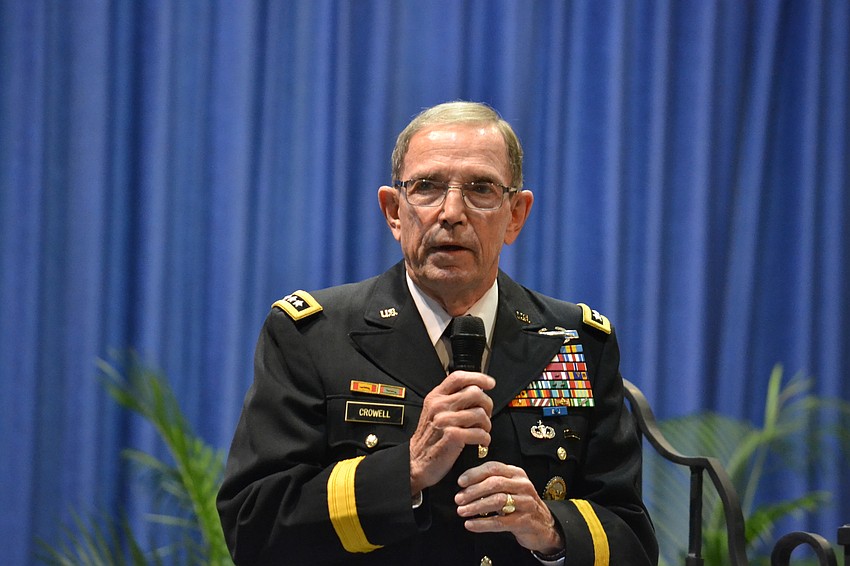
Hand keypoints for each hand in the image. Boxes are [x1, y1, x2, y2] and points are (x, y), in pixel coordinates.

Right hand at [409, 371, 494, 493]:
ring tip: (482, 431)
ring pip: (480, 413)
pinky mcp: (453, 436)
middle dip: (487, 404)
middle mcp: (439, 406)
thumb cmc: (429, 438)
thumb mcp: (434, 412)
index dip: (478, 377)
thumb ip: (450, 399)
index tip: (489, 383)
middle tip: (486, 415)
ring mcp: (445, 420)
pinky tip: (481, 441)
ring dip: (487, 424)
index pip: (458, 377)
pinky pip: (480, 432)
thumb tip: (475, 391)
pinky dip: (485, 438)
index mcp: (435, 397)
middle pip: (475, 393)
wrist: (415, 462)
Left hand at [455, 461, 563, 555]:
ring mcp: (526, 503)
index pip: (493, 467)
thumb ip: (493, 482)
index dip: (474, 474)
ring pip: (497, 501)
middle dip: (473, 491)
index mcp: (517, 473)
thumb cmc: (520, 504)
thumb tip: (464, 485)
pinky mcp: (525, 521)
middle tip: (458, 499)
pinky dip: (482, 524)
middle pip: (494, 483)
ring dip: (476, 507)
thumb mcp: (510, 488)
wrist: (544, 525)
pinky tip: (470, 525)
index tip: (460, 482)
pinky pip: (500, 522)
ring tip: (461, 511)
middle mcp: (523, 485)